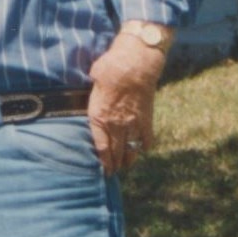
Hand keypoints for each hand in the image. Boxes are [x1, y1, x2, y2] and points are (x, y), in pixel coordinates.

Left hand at [86, 32, 166, 174]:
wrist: (136, 64)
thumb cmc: (111, 67)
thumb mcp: (94, 78)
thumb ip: (93, 89)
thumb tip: (91, 83)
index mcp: (98, 116)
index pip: (101, 147)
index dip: (103, 162)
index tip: (104, 170)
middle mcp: (115, 124)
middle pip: (116, 152)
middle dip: (115, 164)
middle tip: (113, 172)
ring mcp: (132, 124)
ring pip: (131, 149)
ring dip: (129, 159)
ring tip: (127, 165)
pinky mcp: (146, 119)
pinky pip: (146, 139)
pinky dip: (144, 145)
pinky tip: (142, 147)